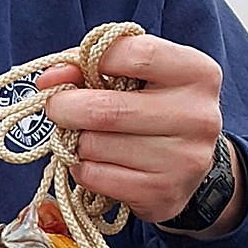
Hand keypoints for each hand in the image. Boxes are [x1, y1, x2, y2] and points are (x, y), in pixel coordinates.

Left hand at [37, 34, 245, 237]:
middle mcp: (198, 116)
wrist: (186, 164)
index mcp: (196, 73)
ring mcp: (183, 158)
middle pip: (106, 110)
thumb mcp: (135, 75)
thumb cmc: (151, 107)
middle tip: (57, 109)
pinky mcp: (162, 192)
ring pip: (95, 146)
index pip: (136, 55)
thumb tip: (50, 78)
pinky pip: (94, 176)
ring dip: (76, 142)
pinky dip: (82, 168)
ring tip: (89, 138)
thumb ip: (92, 66)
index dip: (91, 61)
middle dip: (66, 109)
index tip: (66, 74)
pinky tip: (96, 163)